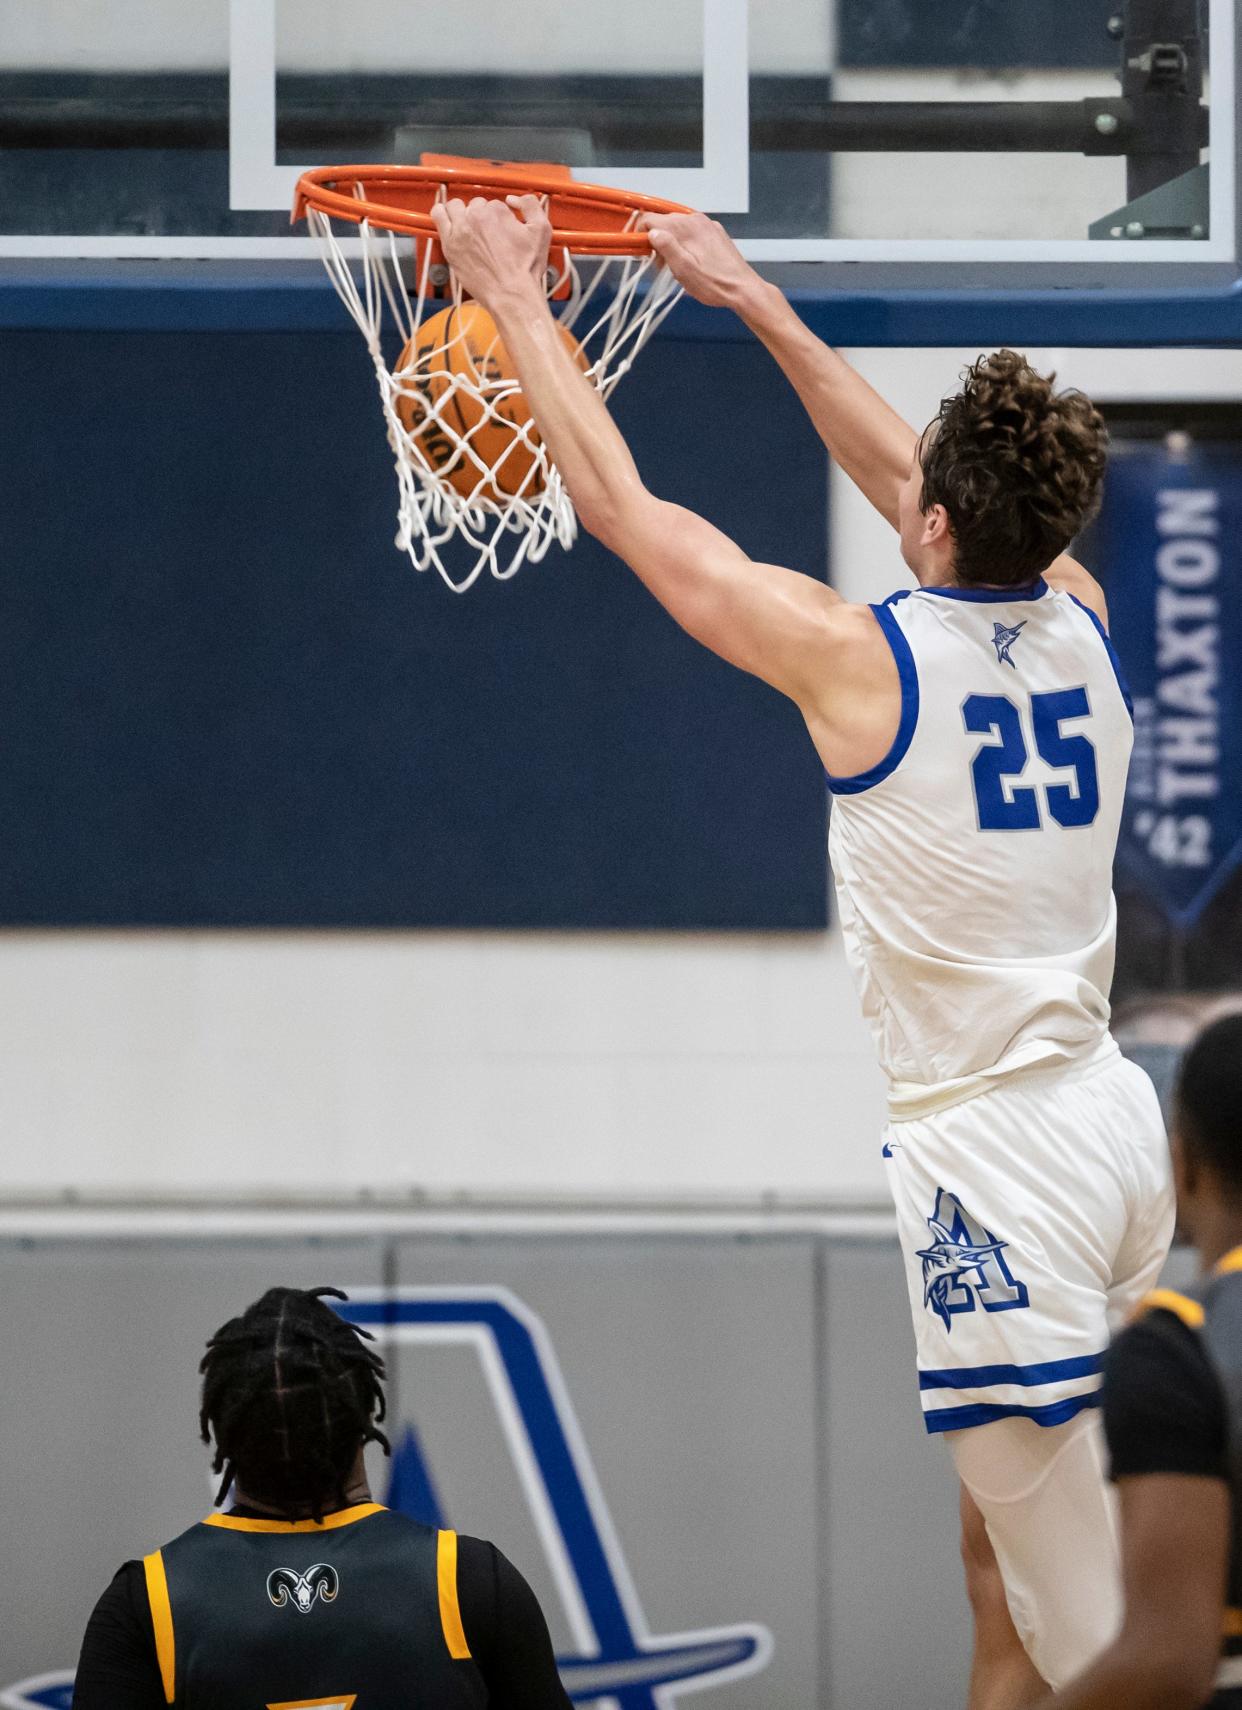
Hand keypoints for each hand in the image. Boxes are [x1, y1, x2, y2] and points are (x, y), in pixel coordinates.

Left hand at [429, 194, 551, 310]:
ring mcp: (460, 230)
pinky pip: (438, 216)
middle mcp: (476, 217)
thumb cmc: (526, 268)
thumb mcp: (542, 230)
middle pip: (474, 205)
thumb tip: (512, 199)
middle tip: (486, 234)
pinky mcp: (450, 244)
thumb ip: (530, 205)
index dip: (498, 218)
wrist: (511, 294)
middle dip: (480, 216)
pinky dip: (442, 214)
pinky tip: (448, 220)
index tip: (501, 231)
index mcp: (497, 211)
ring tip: (466, 225)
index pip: (493, 204)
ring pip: (454, 207)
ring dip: (461, 212)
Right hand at [638, 212, 760, 309]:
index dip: (640, 235)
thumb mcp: (683, 269)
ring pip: (678, 227)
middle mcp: (695, 219)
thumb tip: (652, 232)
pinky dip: (685, 242)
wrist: (742, 288)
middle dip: (656, 241)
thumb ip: (666, 247)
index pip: (651, 220)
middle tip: (659, 266)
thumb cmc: (711, 283)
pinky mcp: (716, 232)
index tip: (640, 253)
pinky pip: (692, 231)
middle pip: (664, 223)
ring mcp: (707, 224)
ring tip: (675, 266)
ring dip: (671, 243)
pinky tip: (691, 260)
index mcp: (684, 226)